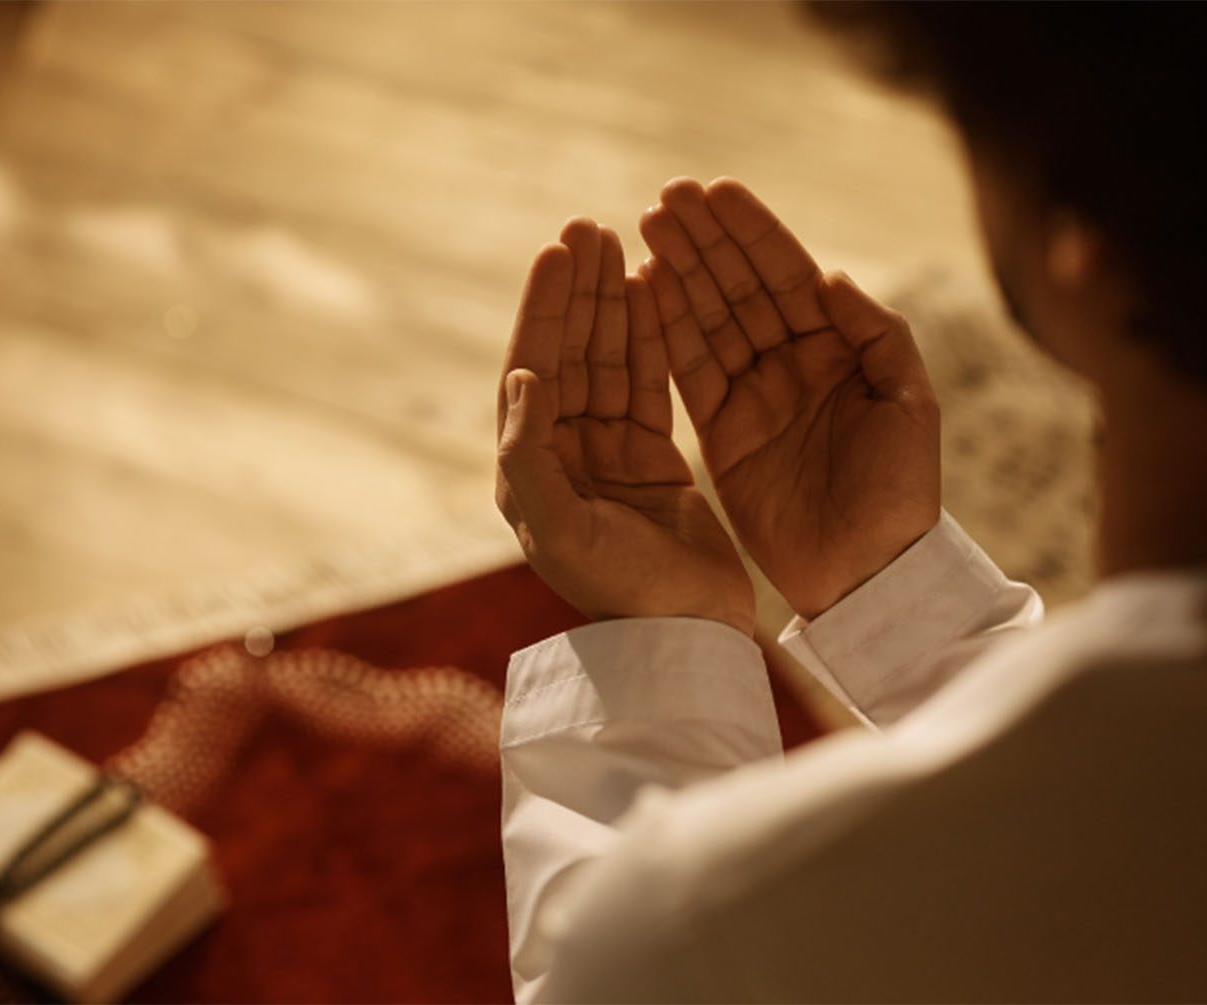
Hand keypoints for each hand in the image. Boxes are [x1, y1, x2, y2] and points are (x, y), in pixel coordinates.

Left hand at [495, 218, 755, 635]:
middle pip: (566, 354)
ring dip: (609, 303)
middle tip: (587, 227)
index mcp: (527, 471)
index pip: (532, 370)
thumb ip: (529, 456)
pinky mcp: (649, 460)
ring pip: (606, 361)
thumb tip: (520, 378)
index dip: (543, 310)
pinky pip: (645, 383)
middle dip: (575, 292)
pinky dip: (648, 337)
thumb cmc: (621, 592)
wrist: (687, 635)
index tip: (559, 252)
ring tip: (617, 241)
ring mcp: (604, 455)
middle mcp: (559, 456)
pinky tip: (651, 290)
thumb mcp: (563, 530)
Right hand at [637, 178, 939, 618]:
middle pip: (740, 287)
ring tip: (645, 229)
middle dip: (704, 241)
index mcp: (840, 349)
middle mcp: (793, 364)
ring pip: (708, 320)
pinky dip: (665, 331)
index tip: (715, 192)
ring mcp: (755, 397)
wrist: (869, 572)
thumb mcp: (910, 407)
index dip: (752, 233)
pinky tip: (642, 291)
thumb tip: (829, 279)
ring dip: (678, 273)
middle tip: (666, 198)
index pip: (788, 275)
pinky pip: (688, 372)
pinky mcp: (722, 435)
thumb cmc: (902, 492)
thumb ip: (877, 337)